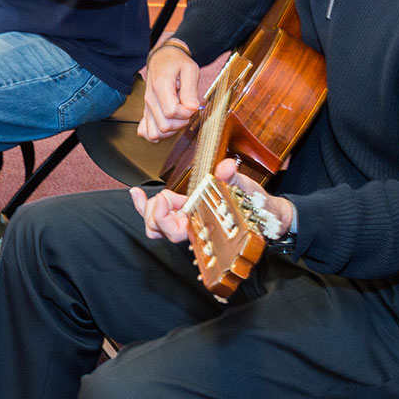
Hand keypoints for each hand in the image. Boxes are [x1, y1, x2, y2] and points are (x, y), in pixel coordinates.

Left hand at [129, 158, 293, 245]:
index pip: (174, 231)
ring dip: (147, 210)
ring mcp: (185, 221)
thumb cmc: (254, 205)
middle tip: (161, 195)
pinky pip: (157, 215)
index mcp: (203, 225)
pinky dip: (144, 206)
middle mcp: (191, 227)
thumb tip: (226, 167)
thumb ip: (232, 178)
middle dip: (152, 212)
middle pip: (157, 229)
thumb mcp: (245, 188)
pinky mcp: (182, 213)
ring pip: (154, 226)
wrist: (262, 212)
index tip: (164, 196)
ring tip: (148, 195)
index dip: (163, 217)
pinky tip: (136, 193)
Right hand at [138, 42, 201, 141]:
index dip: (186, 112)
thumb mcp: (190, 69)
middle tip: (186, 109)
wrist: (162, 58)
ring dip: (171, 130)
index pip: (171, 112)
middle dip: (180, 122)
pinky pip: (146, 132)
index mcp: (161, 87)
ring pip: (155, 133)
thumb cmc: (177, 63)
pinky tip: (167, 124)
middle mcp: (150, 99)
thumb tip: (192, 108)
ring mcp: (146, 107)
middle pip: (164, 125)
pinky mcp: (146, 112)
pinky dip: (157, 134)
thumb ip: (190, 90)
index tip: (191, 104)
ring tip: (178, 116)